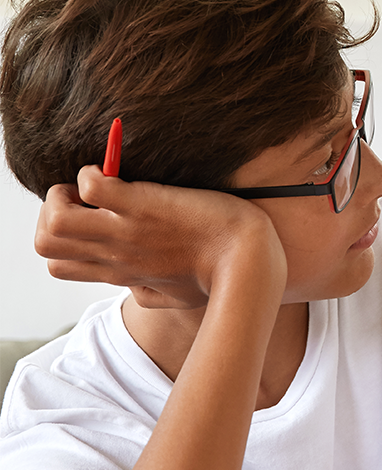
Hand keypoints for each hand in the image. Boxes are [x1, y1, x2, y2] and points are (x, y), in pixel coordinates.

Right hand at [36, 166, 284, 307]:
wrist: (249, 264)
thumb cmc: (222, 279)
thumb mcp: (178, 297)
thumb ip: (149, 293)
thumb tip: (134, 285)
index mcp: (121, 273)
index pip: (58, 265)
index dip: (64, 240)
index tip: (92, 222)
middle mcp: (115, 255)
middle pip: (44, 242)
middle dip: (52, 213)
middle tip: (86, 200)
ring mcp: (125, 231)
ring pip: (53, 220)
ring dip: (63, 193)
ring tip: (95, 187)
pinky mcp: (142, 206)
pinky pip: (90, 184)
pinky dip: (92, 172)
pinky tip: (116, 172)